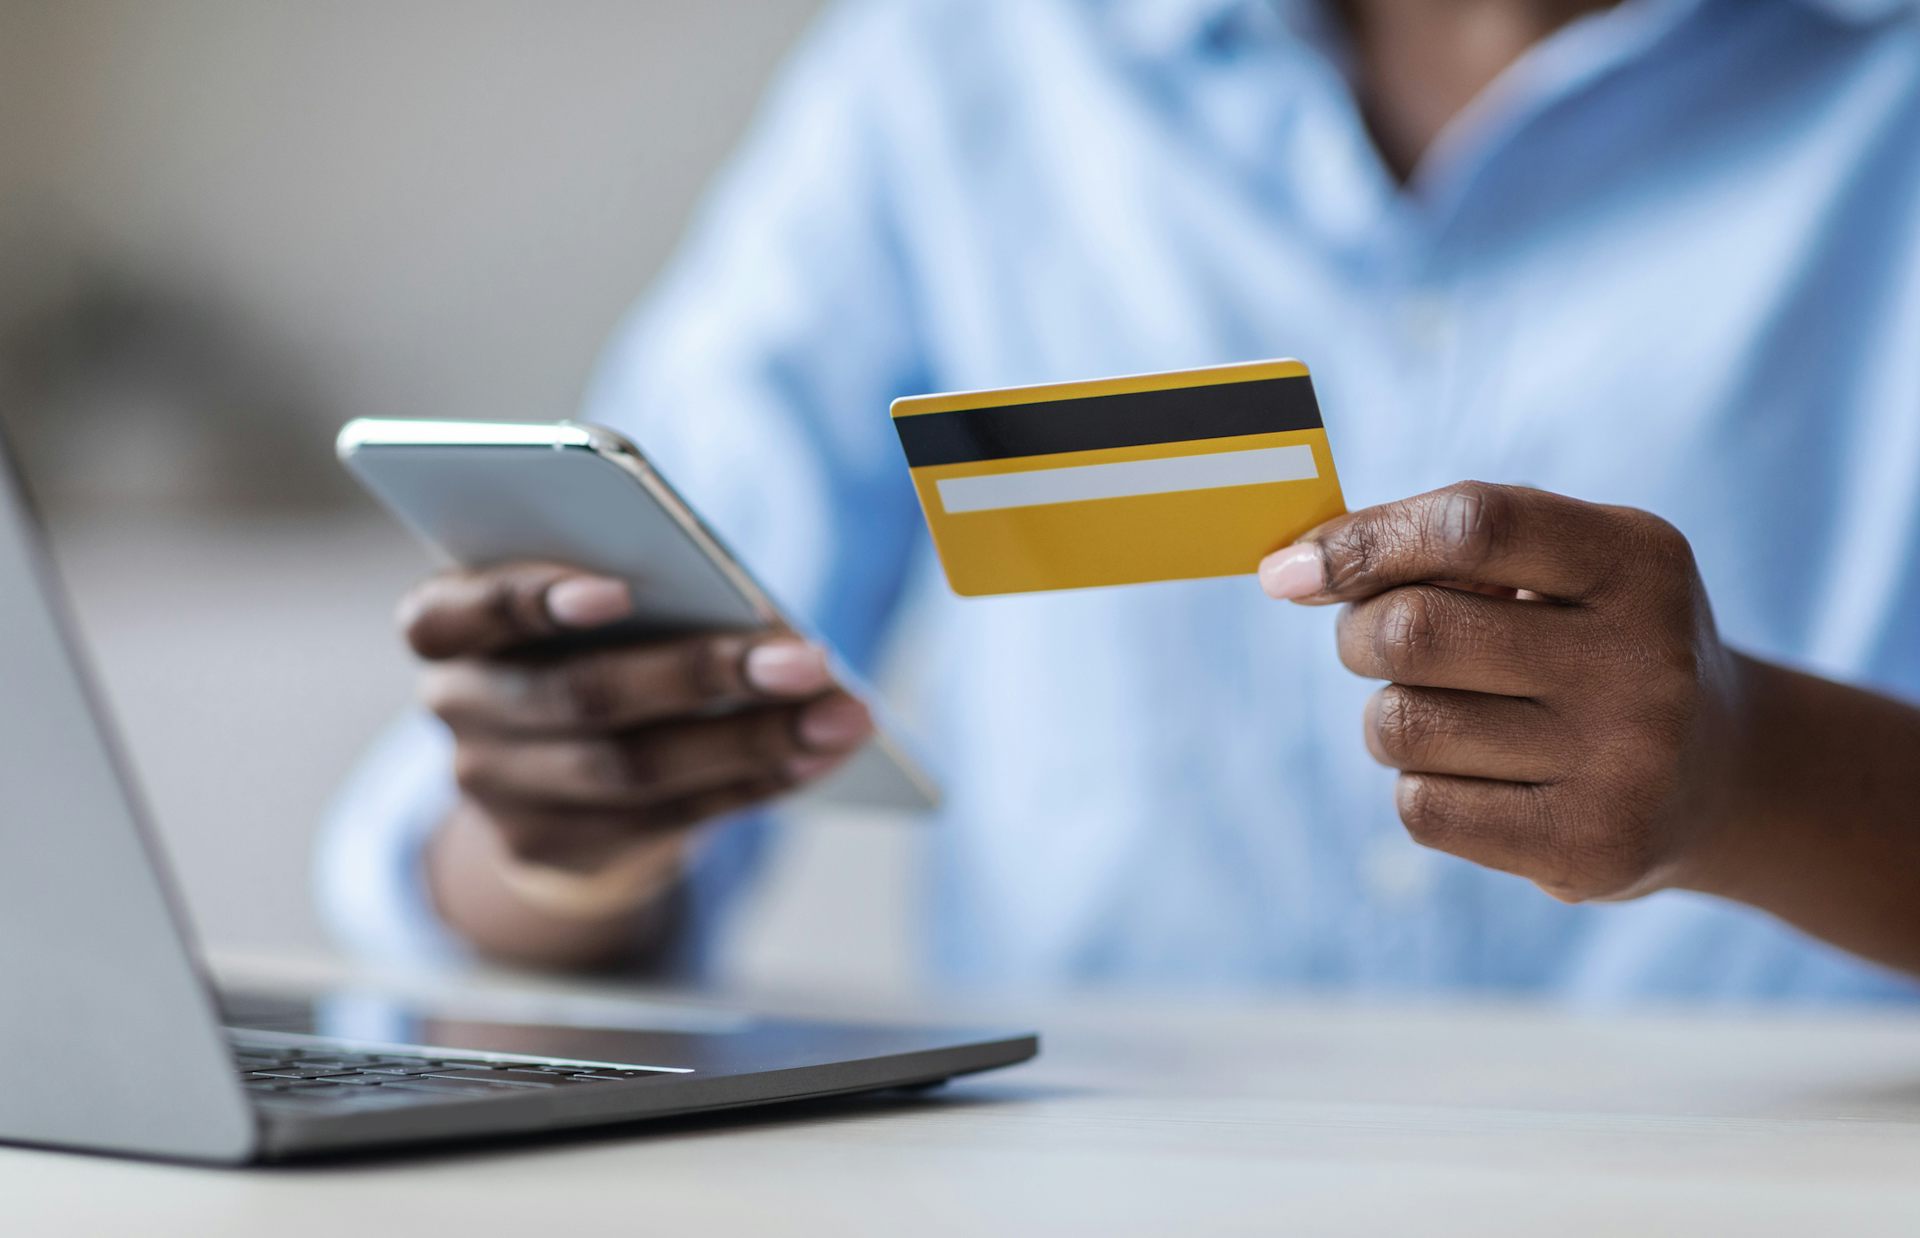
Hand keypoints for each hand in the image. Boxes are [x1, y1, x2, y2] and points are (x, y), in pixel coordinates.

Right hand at [400, 562, 871, 897]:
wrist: (540, 761)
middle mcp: (459, 708)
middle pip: (583, 696)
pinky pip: (667, 818)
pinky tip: (818, 755)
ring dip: (754, 740)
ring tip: (841, 714)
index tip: (621, 588)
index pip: (462, 611)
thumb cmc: (580, 637)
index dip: (531, 599)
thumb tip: (756, 615)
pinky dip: (754, 782)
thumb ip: (631, 590)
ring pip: (634, 770)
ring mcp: (498, 791)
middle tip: (807, 657)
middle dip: (703, 674)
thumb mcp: (580, 603)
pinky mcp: (551, 849)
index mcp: (446, 624)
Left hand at [1258, 482, 1745, 902]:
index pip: (1473, 525)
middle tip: (1377, 642)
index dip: (1364, 540)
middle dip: (1360, 634)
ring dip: (1390, 717)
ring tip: (1446, 714)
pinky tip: (1481, 777)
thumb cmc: (1597, 643)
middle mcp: (1644, 660)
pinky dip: (1422, 787)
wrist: (1725, 777)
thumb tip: (1292, 569)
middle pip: (1414, 631)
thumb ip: (1448, 545)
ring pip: (1402, 726)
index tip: (1292, 570)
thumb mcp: (1566, 566)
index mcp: (1637, 560)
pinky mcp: (1590, 847)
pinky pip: (1422, 808)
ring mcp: (1625, 762)